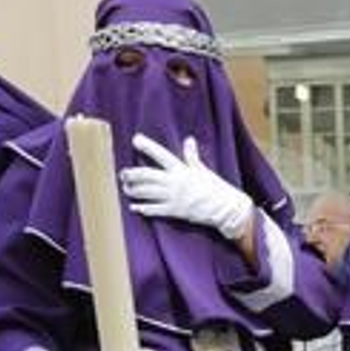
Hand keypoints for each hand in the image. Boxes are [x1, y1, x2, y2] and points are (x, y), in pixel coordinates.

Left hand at [121, 134, 253, 240]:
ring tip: (126, 188)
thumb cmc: (215, 188)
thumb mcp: (203, 170)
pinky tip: (134, 207)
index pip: (161, 154)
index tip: (135, 139)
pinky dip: (143, 208)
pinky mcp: (175, 211)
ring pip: (146, 192)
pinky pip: (155, 209)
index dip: (147, 146)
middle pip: (146, 175)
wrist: (226, 208)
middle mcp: (174, 182)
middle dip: (132, 174)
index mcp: (181, 170)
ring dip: (134, 190)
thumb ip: (192, 156)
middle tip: (123, 173)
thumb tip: (189, 140)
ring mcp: (173, 197)